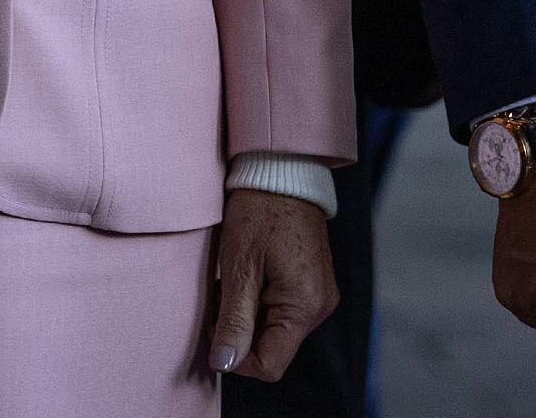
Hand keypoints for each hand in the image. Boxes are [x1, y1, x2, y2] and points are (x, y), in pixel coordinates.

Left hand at [208, 188, 336, 380]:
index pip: (269, 364)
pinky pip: (284, 310)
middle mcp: (320, 306)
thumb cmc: (260, 213)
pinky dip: (261, 302)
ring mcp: (319, 295)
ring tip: (236, 280)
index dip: (237, 358)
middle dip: (242, 331)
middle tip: (223, 295)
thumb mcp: (239, 268)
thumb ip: (234, 321)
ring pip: (276, 330)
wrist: (283, 172)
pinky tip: (250, 275)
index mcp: (305, 306)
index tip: (215, 330)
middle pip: (273, 348)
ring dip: (249, 315)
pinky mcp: (314, 284)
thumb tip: (223, 364)